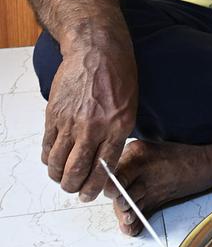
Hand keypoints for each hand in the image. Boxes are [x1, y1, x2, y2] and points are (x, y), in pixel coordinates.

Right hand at [41, 27, 137, 201]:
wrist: (97, 52)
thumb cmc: (119, 77)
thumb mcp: (129, 108)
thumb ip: (117, 134)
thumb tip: (103, 160)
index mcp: (118, 127)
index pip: (103, 169)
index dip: (94, 188)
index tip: (90, 195)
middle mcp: (93, 128)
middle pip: (76, 171)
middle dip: (74, 187)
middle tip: (74, 189)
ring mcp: (71, 121)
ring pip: (58, 162)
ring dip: (58, 175)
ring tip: (62, 177)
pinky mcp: (53, 114)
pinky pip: (47, 145)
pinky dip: (48, 157)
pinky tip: (53, 159)